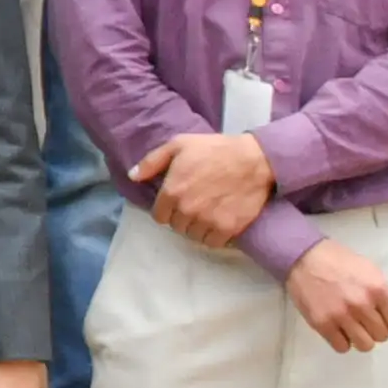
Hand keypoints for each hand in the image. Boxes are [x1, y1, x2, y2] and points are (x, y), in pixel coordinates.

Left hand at [142, 128, 279, 244]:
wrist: (254, 159)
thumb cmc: (215, 149)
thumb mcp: (178, 145)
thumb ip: (152, 162)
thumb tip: (133, 176)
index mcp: (172, 191)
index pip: (159, 216)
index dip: (167, 209)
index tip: (177, 202)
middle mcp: (187, 210)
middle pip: (176, 226)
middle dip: (182, 217)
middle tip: (195, 205)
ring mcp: (208, 221)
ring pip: (193, 236)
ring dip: (197, 228)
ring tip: (207, 214)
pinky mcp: (228, 228)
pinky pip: (212, 243)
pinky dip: (213, 236)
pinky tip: (217, 223)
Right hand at [286, 238, 387, 354]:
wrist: (303, 257)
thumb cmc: (339, 261)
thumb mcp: (369, 270)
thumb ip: (381, 292)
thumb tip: (387, 313)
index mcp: (378, 289)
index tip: (382, 315)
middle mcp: (362, 305)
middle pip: (383, 335)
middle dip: (375, 328)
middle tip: (364, 319)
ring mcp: (341, 316)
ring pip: (365, 346)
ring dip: (360, 337)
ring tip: (351, 327)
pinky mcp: (322, 324)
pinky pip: (342, 347)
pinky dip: (342, 341)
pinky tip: (338, 329)